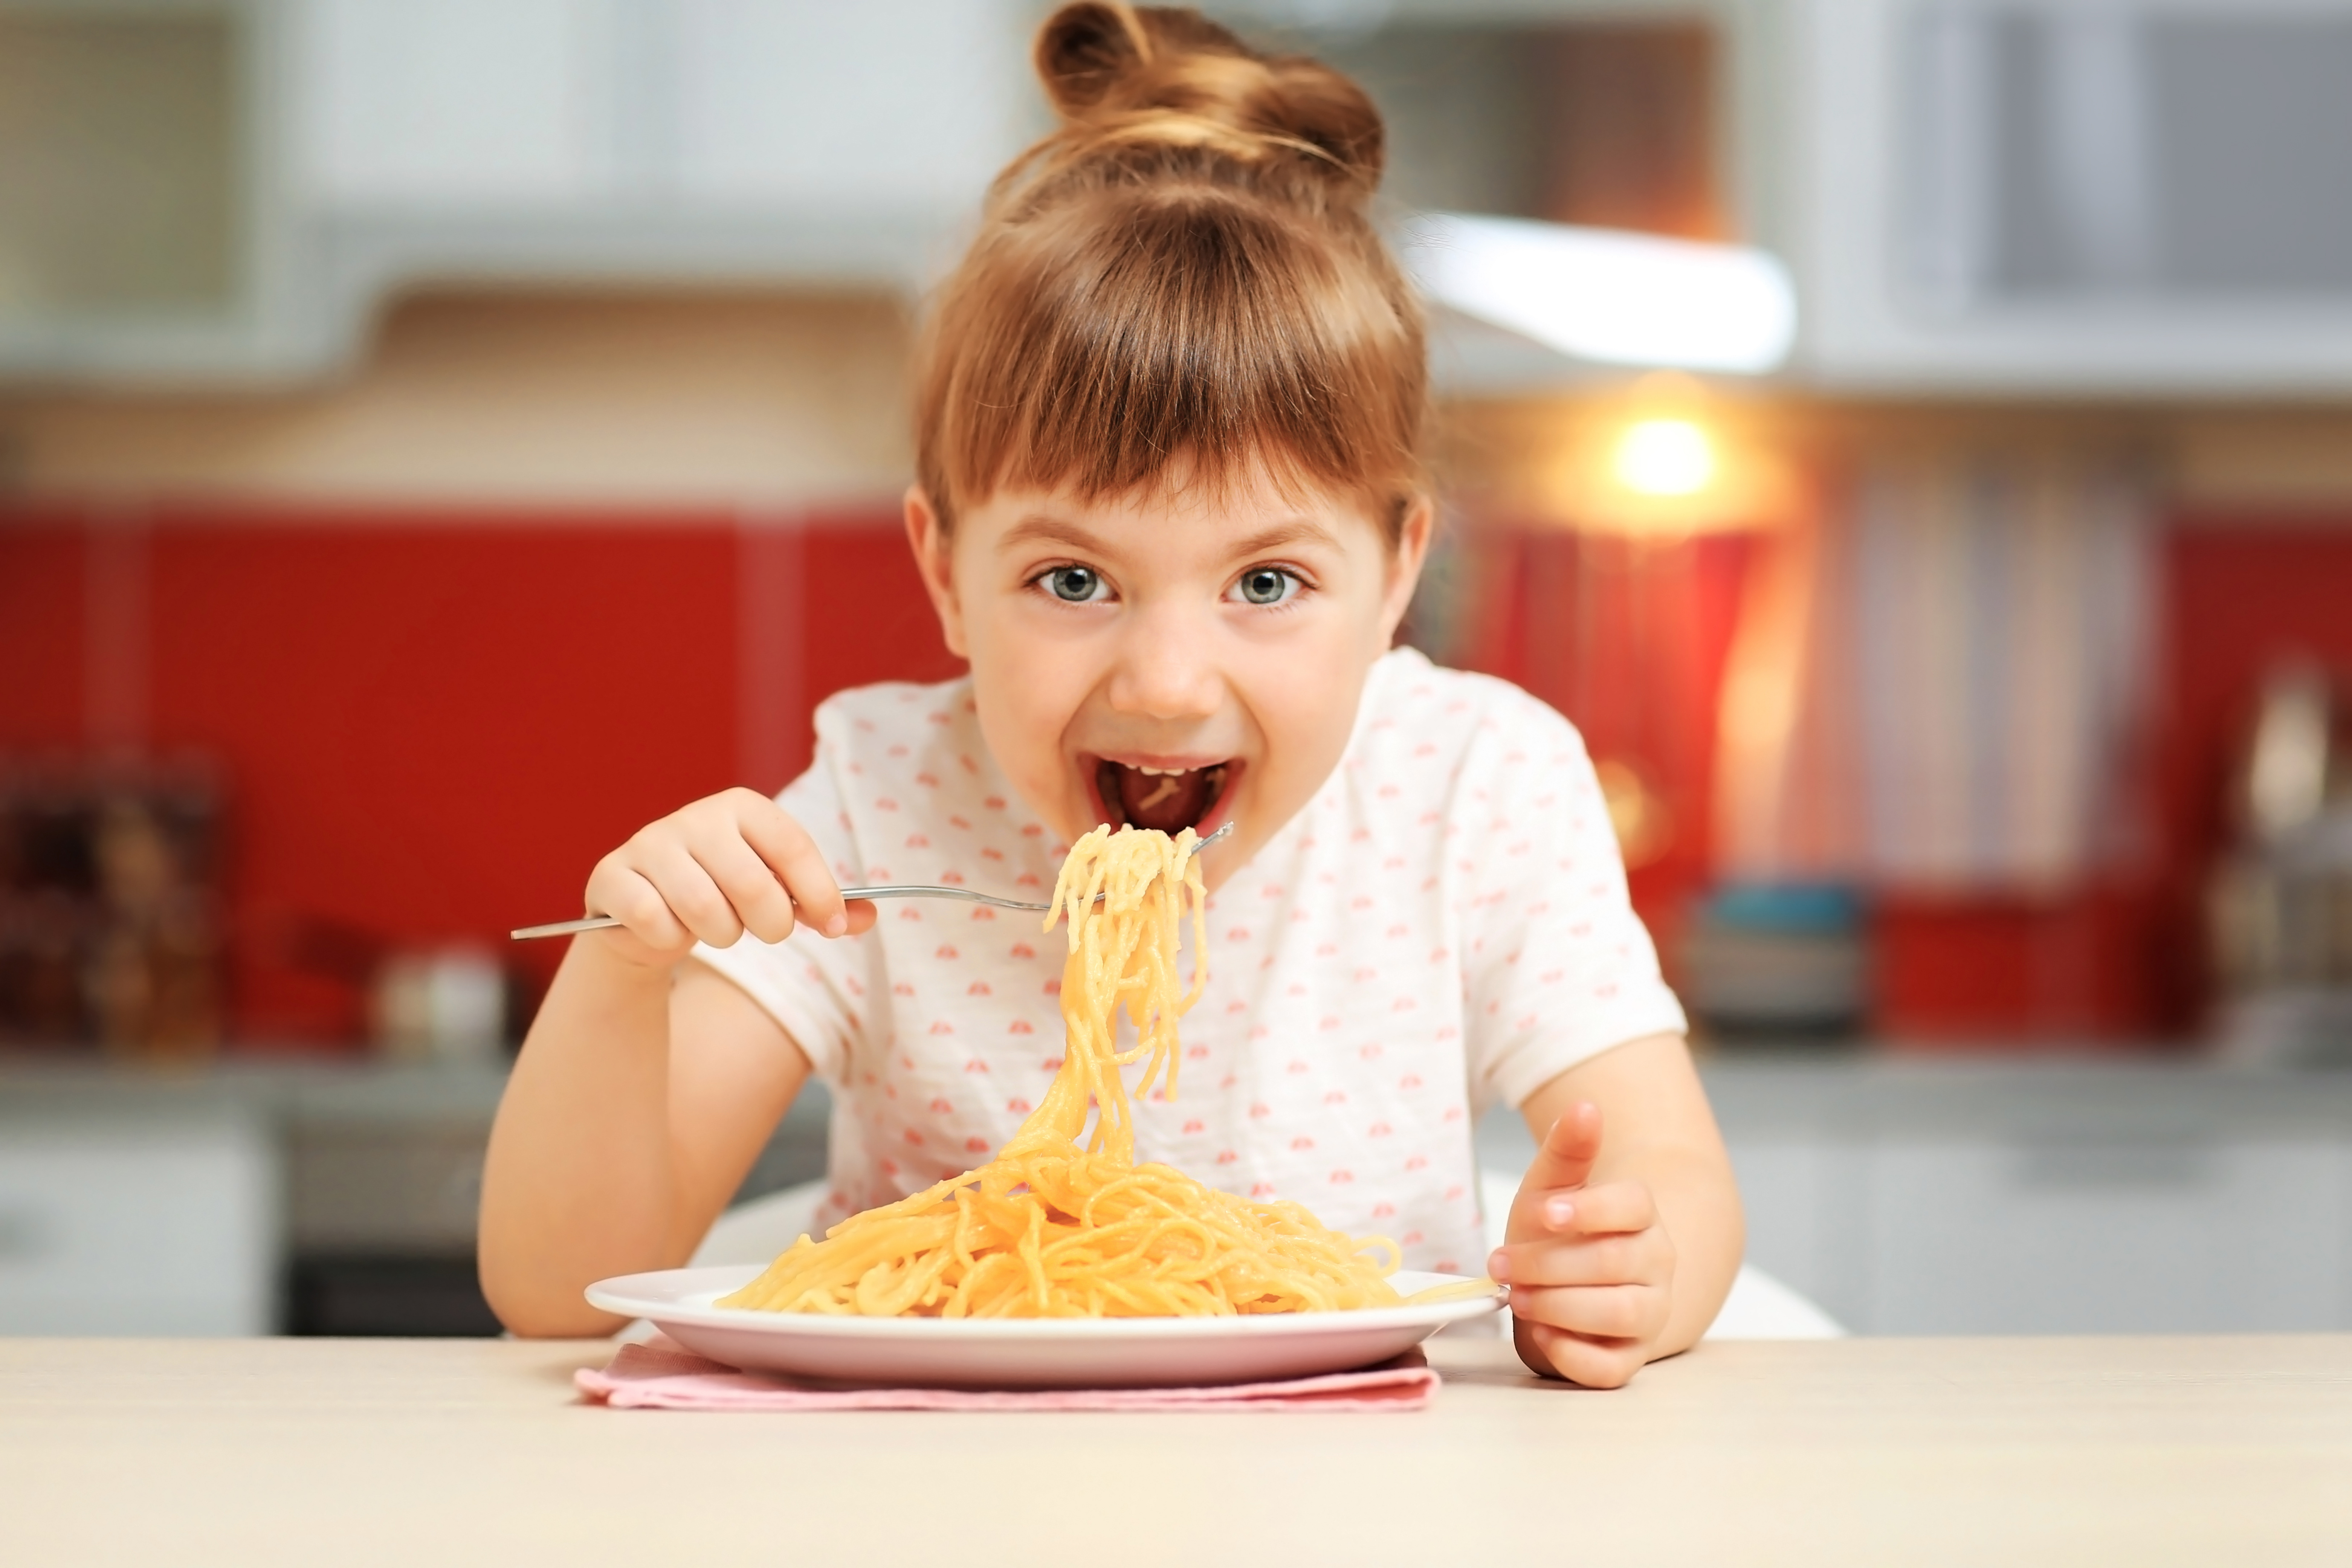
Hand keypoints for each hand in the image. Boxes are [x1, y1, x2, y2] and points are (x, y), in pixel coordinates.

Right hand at [581, 787, 875, 968]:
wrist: (645, 917)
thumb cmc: (721, 897)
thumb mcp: (776, 895)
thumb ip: (822, 905)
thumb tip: (867, 918)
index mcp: (741, 807)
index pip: (792, 845)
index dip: (820, 893)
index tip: (833, 927)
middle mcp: (695, 817)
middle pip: (753, 885)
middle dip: (770, 925)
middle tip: (764, 932)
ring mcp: (649, 843)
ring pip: (705, 909)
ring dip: (720, 936)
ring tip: (715, 928)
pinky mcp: (612, 876)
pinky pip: (655, 922)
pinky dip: (669, 940)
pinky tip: (667, 929)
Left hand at [1488, 1101, 1675, 1387]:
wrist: (1567, 1290)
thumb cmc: (1558, 1236)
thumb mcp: (1551, 1189)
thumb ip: (1568, 1150)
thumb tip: (1585, 1106)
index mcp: (1641, 1216)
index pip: (1632, 1205)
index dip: (1588, 1208)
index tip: (1544, 1212)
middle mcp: (1656, 1264)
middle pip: (1613, 1262)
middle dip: (1548, 1264)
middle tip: (1500, 1264)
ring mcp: (1649, 1315)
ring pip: (1617, 1314)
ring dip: (1558, 1307)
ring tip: (1517, 1298)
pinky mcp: (1629, 1359)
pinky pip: (1610, 1367)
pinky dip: (1571, 1355)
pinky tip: (1541, 1336)